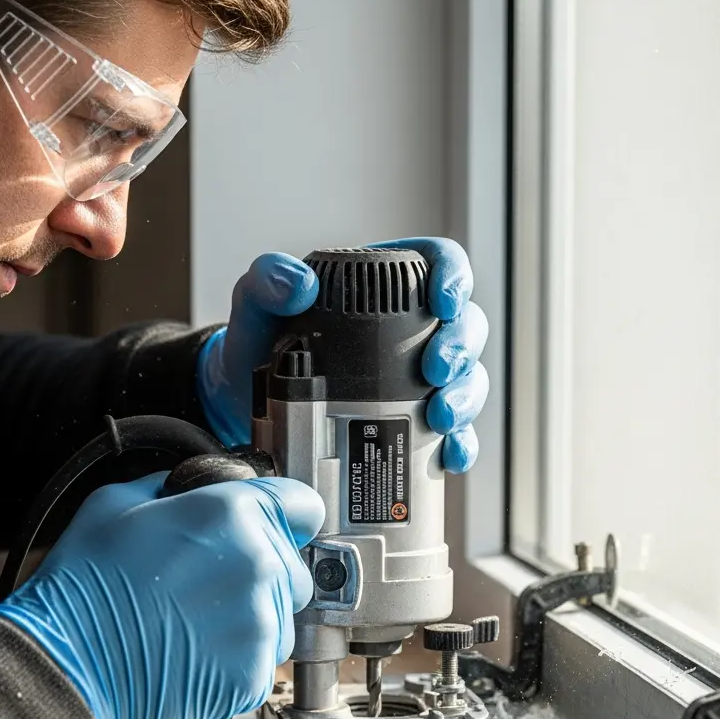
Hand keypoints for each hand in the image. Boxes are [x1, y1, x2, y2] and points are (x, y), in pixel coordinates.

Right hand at [0, 474, 324, 718]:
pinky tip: (195, 654)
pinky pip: (263, 661)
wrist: (65, 664)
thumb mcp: (117, 503)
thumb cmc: (83, 586)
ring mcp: (260, 624)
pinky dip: (238, 660)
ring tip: (196, 623)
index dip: (288, 515)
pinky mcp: (253, 675)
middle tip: (210, 585)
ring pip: (282, 617)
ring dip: (253, 618)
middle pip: (294, 566)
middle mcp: (257, 566)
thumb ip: (173, 488)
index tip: (280, 526)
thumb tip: (191, 490)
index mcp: (232, 515)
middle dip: (263, 572)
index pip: (303, 505)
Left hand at [197, 238, 489, 472]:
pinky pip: (454, 434)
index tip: (443, 304)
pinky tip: (450, 454)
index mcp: (388, 288)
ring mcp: (420, 382)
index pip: (440, 264)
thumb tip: (299, 285)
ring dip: (465, 398)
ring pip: (469, 380)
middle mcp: (414, 333)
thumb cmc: (261, 346)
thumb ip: (267, 282)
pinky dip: (460, 444)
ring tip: (440, 417)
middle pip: (467, 326)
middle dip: (461, 349)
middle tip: (436, 370)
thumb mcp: (256, 307)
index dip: (454, 278)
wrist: (250, 408)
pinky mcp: (416, 425)